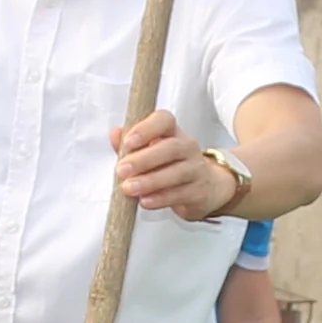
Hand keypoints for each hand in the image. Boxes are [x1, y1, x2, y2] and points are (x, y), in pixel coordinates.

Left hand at [112, 108, 244, 221]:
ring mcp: (196, 169)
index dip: (146, 128)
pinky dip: (160, 198)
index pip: (164, 120)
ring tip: (129, 188)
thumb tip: (114, 133)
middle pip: (170, 148)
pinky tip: (145, 201)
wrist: (207, 187)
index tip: (128, 142)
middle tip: (121, 170)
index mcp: (173, 132)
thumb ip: (131, 144)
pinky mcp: (199, 191)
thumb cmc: (171, 166)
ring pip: (176, 172)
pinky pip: (180, 194)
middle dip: (144, 159)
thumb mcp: (151, 151)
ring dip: (150, 181)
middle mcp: (187, 147)